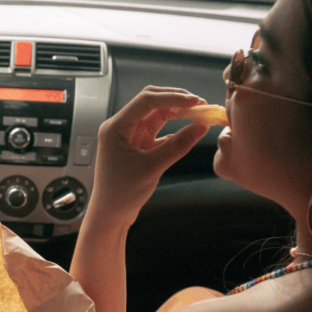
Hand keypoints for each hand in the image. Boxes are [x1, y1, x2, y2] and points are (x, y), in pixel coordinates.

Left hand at [88, 86, 209, 225]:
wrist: (110, 214)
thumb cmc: (121, 193)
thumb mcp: (151, 168)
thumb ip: (177, 146)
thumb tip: (201, 127)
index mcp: (115, 127)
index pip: (146, 100)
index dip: (172, 97)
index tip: (195, 101)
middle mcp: (121, 127)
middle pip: (151, 102)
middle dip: (176, 100)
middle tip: (201, 105)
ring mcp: (131, 136)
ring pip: (157, 115)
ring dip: (178, 113)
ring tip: (200, 114)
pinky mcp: (139, 146)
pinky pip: (159, 130)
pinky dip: (175, 129)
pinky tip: (189, 131)